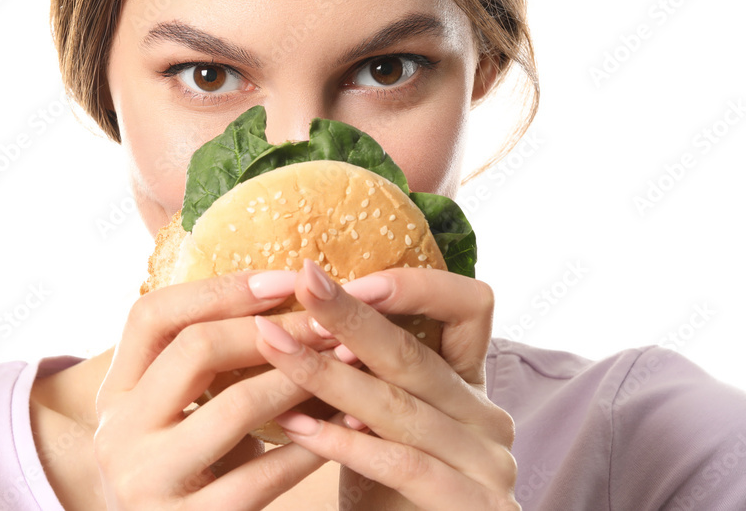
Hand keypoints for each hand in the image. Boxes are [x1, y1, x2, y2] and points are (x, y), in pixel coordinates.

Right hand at [94, 269, 341, 509]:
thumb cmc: (183, 474)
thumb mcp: (171, 417)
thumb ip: (199, 368)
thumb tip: (277, 293)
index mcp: (116, 393)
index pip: (151, 314)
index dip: (219, 289)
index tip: (284, 279)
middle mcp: (119, 433)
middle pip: (195, 348)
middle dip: (273, 328)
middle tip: (327, 321)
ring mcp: (148, 482)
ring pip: (236, 407)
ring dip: (300, 377)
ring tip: (346, 360)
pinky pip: (263, 475)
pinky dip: (313, 445)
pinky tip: (349, 426)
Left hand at [253, 258, 518, 509]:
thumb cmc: (386, 493)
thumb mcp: (377, 423)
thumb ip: (362, 373)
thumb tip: (290, 310)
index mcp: (468, 386)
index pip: (469, 307)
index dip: (414, 286)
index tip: (346, 276)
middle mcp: (488, 418)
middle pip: (414, 354)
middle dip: (348, 315)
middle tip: (301, 283)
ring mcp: (489, 463)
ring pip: (400, 407)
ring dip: (329, 375)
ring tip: (274, 348)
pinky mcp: (477, 506)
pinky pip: (404, 464)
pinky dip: (345, 444)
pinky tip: (296, 426)